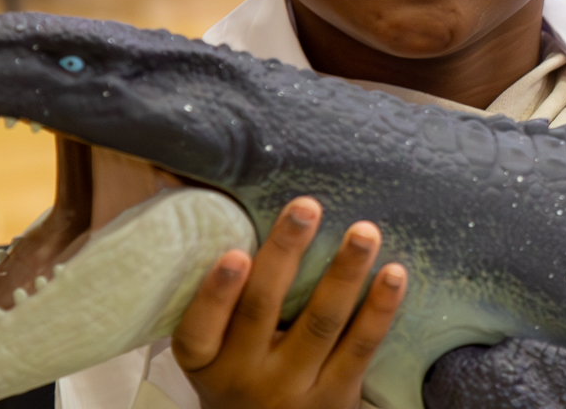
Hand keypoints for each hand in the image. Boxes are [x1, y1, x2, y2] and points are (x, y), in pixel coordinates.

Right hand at [174, 197, 408, 408]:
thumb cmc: (239, 370)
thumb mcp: (212, 346)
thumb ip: (212, 285)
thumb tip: (172, 178)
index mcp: (204, 360)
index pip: (199, 329)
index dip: (217, 293)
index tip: (235, 254)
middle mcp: (244, 377)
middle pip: (263, 312)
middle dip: (286, 255)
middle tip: (306, 207)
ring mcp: (294, 388)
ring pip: (320, 324)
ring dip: (344, 273)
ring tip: (364, 231)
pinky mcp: (338, 395)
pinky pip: (361, 347)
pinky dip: (379, 309)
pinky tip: (394, 274)